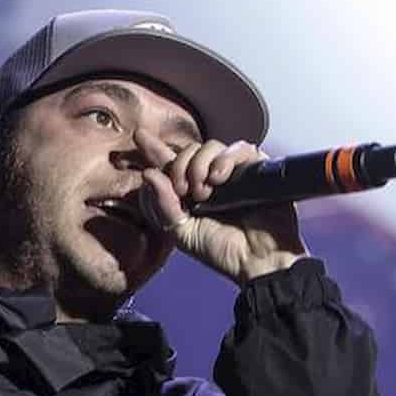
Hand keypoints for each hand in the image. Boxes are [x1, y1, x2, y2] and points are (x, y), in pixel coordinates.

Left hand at [134, 128, 307, 284]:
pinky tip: (219, 178)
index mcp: (190, 192)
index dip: (155, 149)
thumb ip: (163, 205)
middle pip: (186, 151)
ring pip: (209, 146)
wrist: (256, 260)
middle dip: (178, 167)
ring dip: (198, 165)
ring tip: (204, 192)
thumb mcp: (181, 233)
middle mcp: (209, 178)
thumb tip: (148, 173)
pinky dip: (224, 159)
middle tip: (183, 191)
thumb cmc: (221, 250)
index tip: (139, 135)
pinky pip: (238, 147)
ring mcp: (233, 172)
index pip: (170, 164)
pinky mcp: (255, 168)